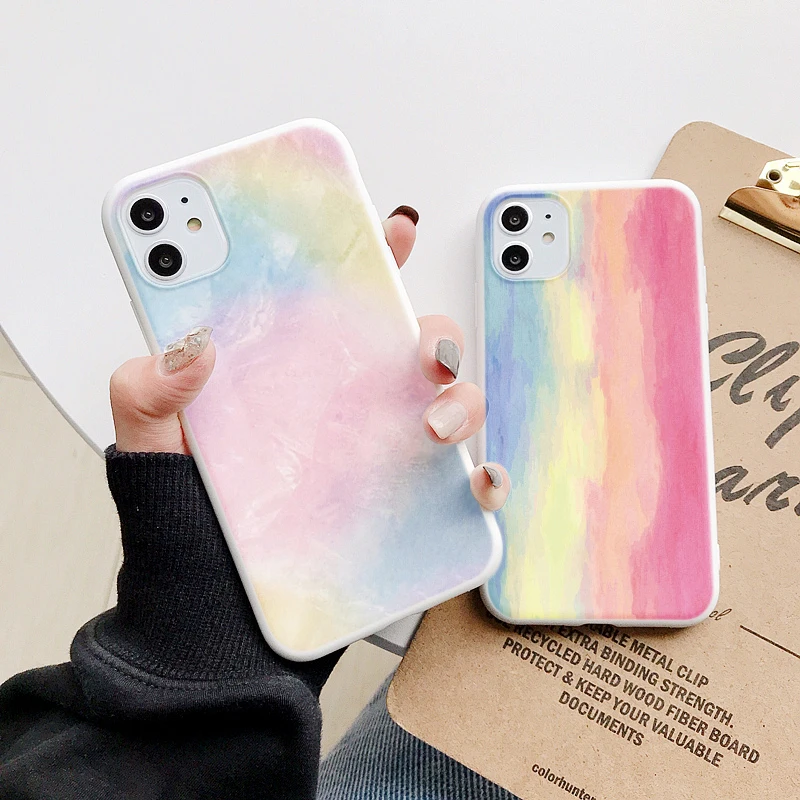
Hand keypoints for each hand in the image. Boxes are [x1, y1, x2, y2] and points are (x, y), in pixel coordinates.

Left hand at [109, 206, 508, 510]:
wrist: (206, 591)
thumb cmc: (187, 506)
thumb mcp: (153, 437)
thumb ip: (150, 389)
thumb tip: (189, 348)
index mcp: (298, 366)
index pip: (343, 296)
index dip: (373, 253)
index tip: (393, 228)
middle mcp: (350, 400)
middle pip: (415, 342)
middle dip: (436, 334)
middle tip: (423, 352)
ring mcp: (383, 449)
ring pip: (452, 401)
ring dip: (464, 400)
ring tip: (434, 426)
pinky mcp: (405, 503)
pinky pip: (461, 484)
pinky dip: (484, 478)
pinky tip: (476, 479)